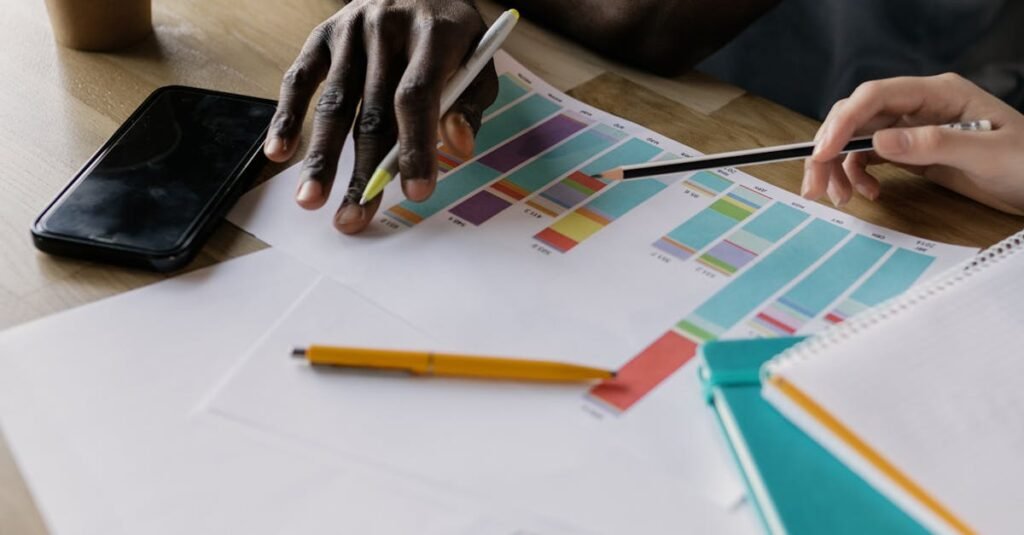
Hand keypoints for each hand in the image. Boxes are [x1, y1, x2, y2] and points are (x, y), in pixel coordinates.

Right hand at [263, 0, 498, 233]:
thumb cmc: (450, 36)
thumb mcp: (478, 61)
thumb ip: (470, 103)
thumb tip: (458, 147)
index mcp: (433, 35)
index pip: (418, 98)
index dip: (416, 148)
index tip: (415, 192)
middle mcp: (387, 28)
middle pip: (372, 111)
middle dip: (364, 171)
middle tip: (355, 218)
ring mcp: (350, 30)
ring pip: (333, 103)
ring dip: (321, 157)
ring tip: (311, 201)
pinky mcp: (322, 35)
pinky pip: (299, 79)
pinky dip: (286, 117)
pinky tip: (278, 153)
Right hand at [802, 73, 1023, 214]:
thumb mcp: (988, 153)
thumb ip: (935, 144)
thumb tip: (881, 140)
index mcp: (939, 93)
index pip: (876, 96)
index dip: (843, 122)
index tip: (823, 152)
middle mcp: (919, 106)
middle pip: (857, 116)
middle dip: (829, 148)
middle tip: (814, 183)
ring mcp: (913, 128)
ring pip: (857, 138)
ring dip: (839, 167)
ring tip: (840, 197)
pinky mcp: (911, 150)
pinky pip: (870, 156)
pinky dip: (858, 174)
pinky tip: (868, 192)